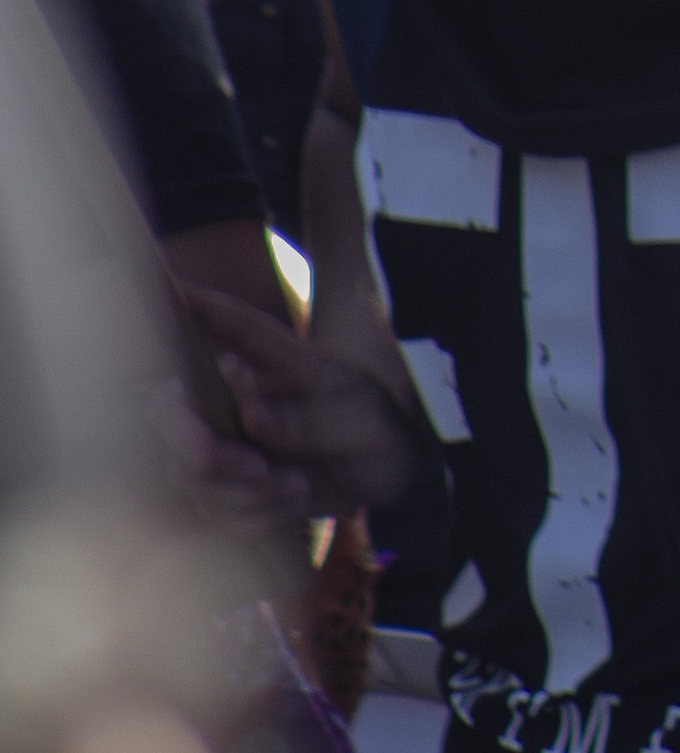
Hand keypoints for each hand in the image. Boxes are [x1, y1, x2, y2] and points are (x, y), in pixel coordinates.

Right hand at [177, 280, 425, 529]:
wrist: (382, 470)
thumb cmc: (370, 422)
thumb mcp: (356, 414)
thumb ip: (309, 417)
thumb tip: (250, 416)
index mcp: (269, 362)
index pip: (233, 325)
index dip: (199, 305)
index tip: (174, 286)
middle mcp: (231, 396)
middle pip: (175, 417)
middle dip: (203, 454)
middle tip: (259, 469)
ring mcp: (220, 441)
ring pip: (189, 474)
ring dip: (243, 493)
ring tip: (295, 484)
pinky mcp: (220, 486)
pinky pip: (212, 510)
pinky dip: (252, 516)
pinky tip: (290, 500)